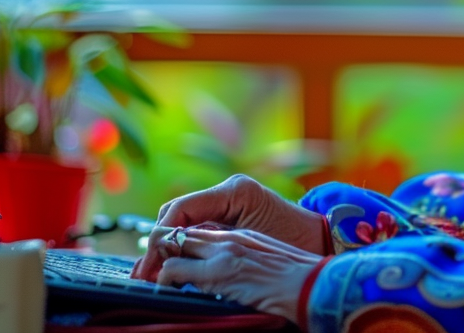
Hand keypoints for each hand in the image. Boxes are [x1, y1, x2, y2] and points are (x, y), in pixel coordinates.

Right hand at [131, 175, 328, 280]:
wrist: (320, 238)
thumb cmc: (294, 241)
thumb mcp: (251, 244)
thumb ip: (213, 245)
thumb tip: (172, 259)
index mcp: (233, 191)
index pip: (181, 209)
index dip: (161, 237)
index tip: (149, 265)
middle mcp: (226, 190)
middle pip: (176, 213)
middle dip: (158, 242)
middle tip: (143, 273)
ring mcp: (226, 200)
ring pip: (182, 219)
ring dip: (166, 245)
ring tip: (151, 273)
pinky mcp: (228, 213)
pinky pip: (196, 225)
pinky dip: (181, 244)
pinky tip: (170, 264)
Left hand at [141, 226, 322, 322]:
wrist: (317, 285)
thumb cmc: (302, 281)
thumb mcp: (271, 263)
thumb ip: (248, 261)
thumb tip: (234, 279)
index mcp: (244, 234)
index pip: (199, 230)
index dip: (178, 243)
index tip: (166, 258)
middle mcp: (232, 236)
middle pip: (182, 232)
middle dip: (160, 250)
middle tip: (146, 270)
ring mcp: (225, 251)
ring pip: (173, 246)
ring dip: (157, 264)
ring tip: (149, 280)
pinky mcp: (220, 271)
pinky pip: (175, 270)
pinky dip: (163, 279)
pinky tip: (162, 289)